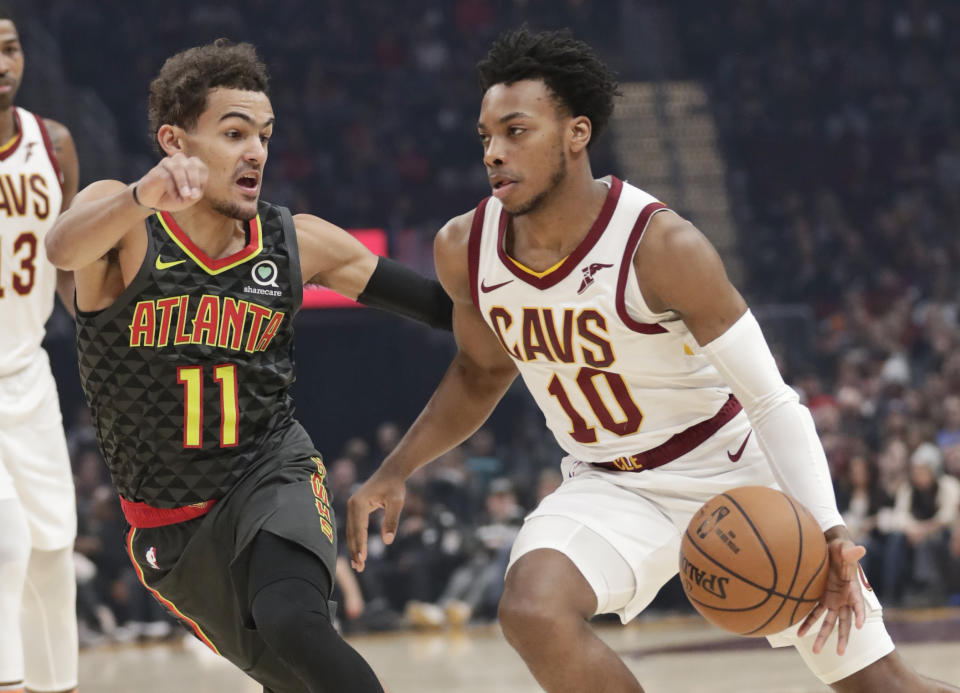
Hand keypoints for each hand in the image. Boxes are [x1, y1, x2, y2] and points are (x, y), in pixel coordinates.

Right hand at [134, 153, 207, 210]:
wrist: (154, 201)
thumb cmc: (174, 197)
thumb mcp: (189, 198)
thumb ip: (195, 193)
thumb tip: (195, 193)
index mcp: (192, 167)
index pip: (202, 168)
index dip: (202, 180)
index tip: (197, 195)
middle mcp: (180, 162)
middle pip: (192, 164)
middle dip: (194, 181)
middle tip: (193, 196)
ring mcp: (168, 164)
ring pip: (178, 167)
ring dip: (183, 183)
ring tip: (186, 196)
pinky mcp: (157, 170)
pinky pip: (167, 176)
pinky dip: (173, 189)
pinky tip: (176, 198)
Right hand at [346, 469, 406, 571]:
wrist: (391, 473)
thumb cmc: (395, 486)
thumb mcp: (397, 502)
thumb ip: (392, 520)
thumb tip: (388, 541)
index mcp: (359, 503)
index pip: (359, 529)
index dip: (360, 545)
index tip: (361, 560)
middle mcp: (352, 505)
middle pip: (352, 532)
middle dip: (355, 550)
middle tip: (359, 568)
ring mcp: (352, 507)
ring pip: (352, 532)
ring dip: (354, 548)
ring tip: (358, 565)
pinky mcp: (356, 509)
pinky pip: (355, 528)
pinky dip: (356, 541)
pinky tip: (359, 553)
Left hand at [797, 528, 866, 654]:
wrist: (829, 547)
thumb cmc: (840, 547)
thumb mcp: (844, 548)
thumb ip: (851, 551)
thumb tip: (860, 549)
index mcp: (853, 589)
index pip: (858, 603)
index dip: (860, 613)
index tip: (859, 625)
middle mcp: (844, 599)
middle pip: (844, 622)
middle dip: (843, 638)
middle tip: (841, 653)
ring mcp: (832, 600)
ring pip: (828, 622)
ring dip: (822, 636)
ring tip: (816, 651)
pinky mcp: (821, 599)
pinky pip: (813, 613)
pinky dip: (807, 623)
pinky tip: (798, 634)